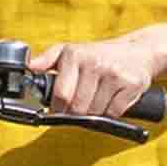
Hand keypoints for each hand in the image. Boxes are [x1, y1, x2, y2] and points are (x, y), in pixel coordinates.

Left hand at [26, 36, 159, 118]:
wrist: (138, 51)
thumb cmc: (99, 55)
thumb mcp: (70, 51)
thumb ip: (46, 60)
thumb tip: (28, 68)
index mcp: (75, 55)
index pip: (61, 95)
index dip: (58, 108)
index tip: (61, 108)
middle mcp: (95, 63)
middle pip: (77, 108)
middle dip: (76, 113)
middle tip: (80, 104)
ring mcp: (114, 74)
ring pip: (95, 113)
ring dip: (94, 113)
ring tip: (97, 97)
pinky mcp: (131, 85)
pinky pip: (114, 113)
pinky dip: (111, 112)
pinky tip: (112, 98)